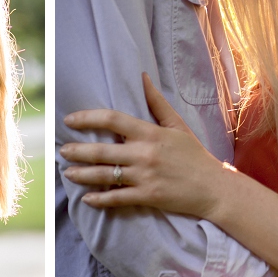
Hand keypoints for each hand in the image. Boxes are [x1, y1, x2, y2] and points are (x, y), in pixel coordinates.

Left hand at [60, 73, 223, 216]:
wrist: (215, 188)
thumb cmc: (195, 155)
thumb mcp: (177, 125)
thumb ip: (157, 102)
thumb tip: (142, 77)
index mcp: (150, 133)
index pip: (112, 119)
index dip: (87, 118)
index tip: (70, 120)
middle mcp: (144, 153)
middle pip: (102, 150)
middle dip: (78, 151)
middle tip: (62, 151)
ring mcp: (145, 176)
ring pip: (105, 175)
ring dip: (82, 175)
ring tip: (67, 173)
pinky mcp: (148, 197)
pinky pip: (117, 198)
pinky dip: (100, 199)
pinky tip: (87, 199)